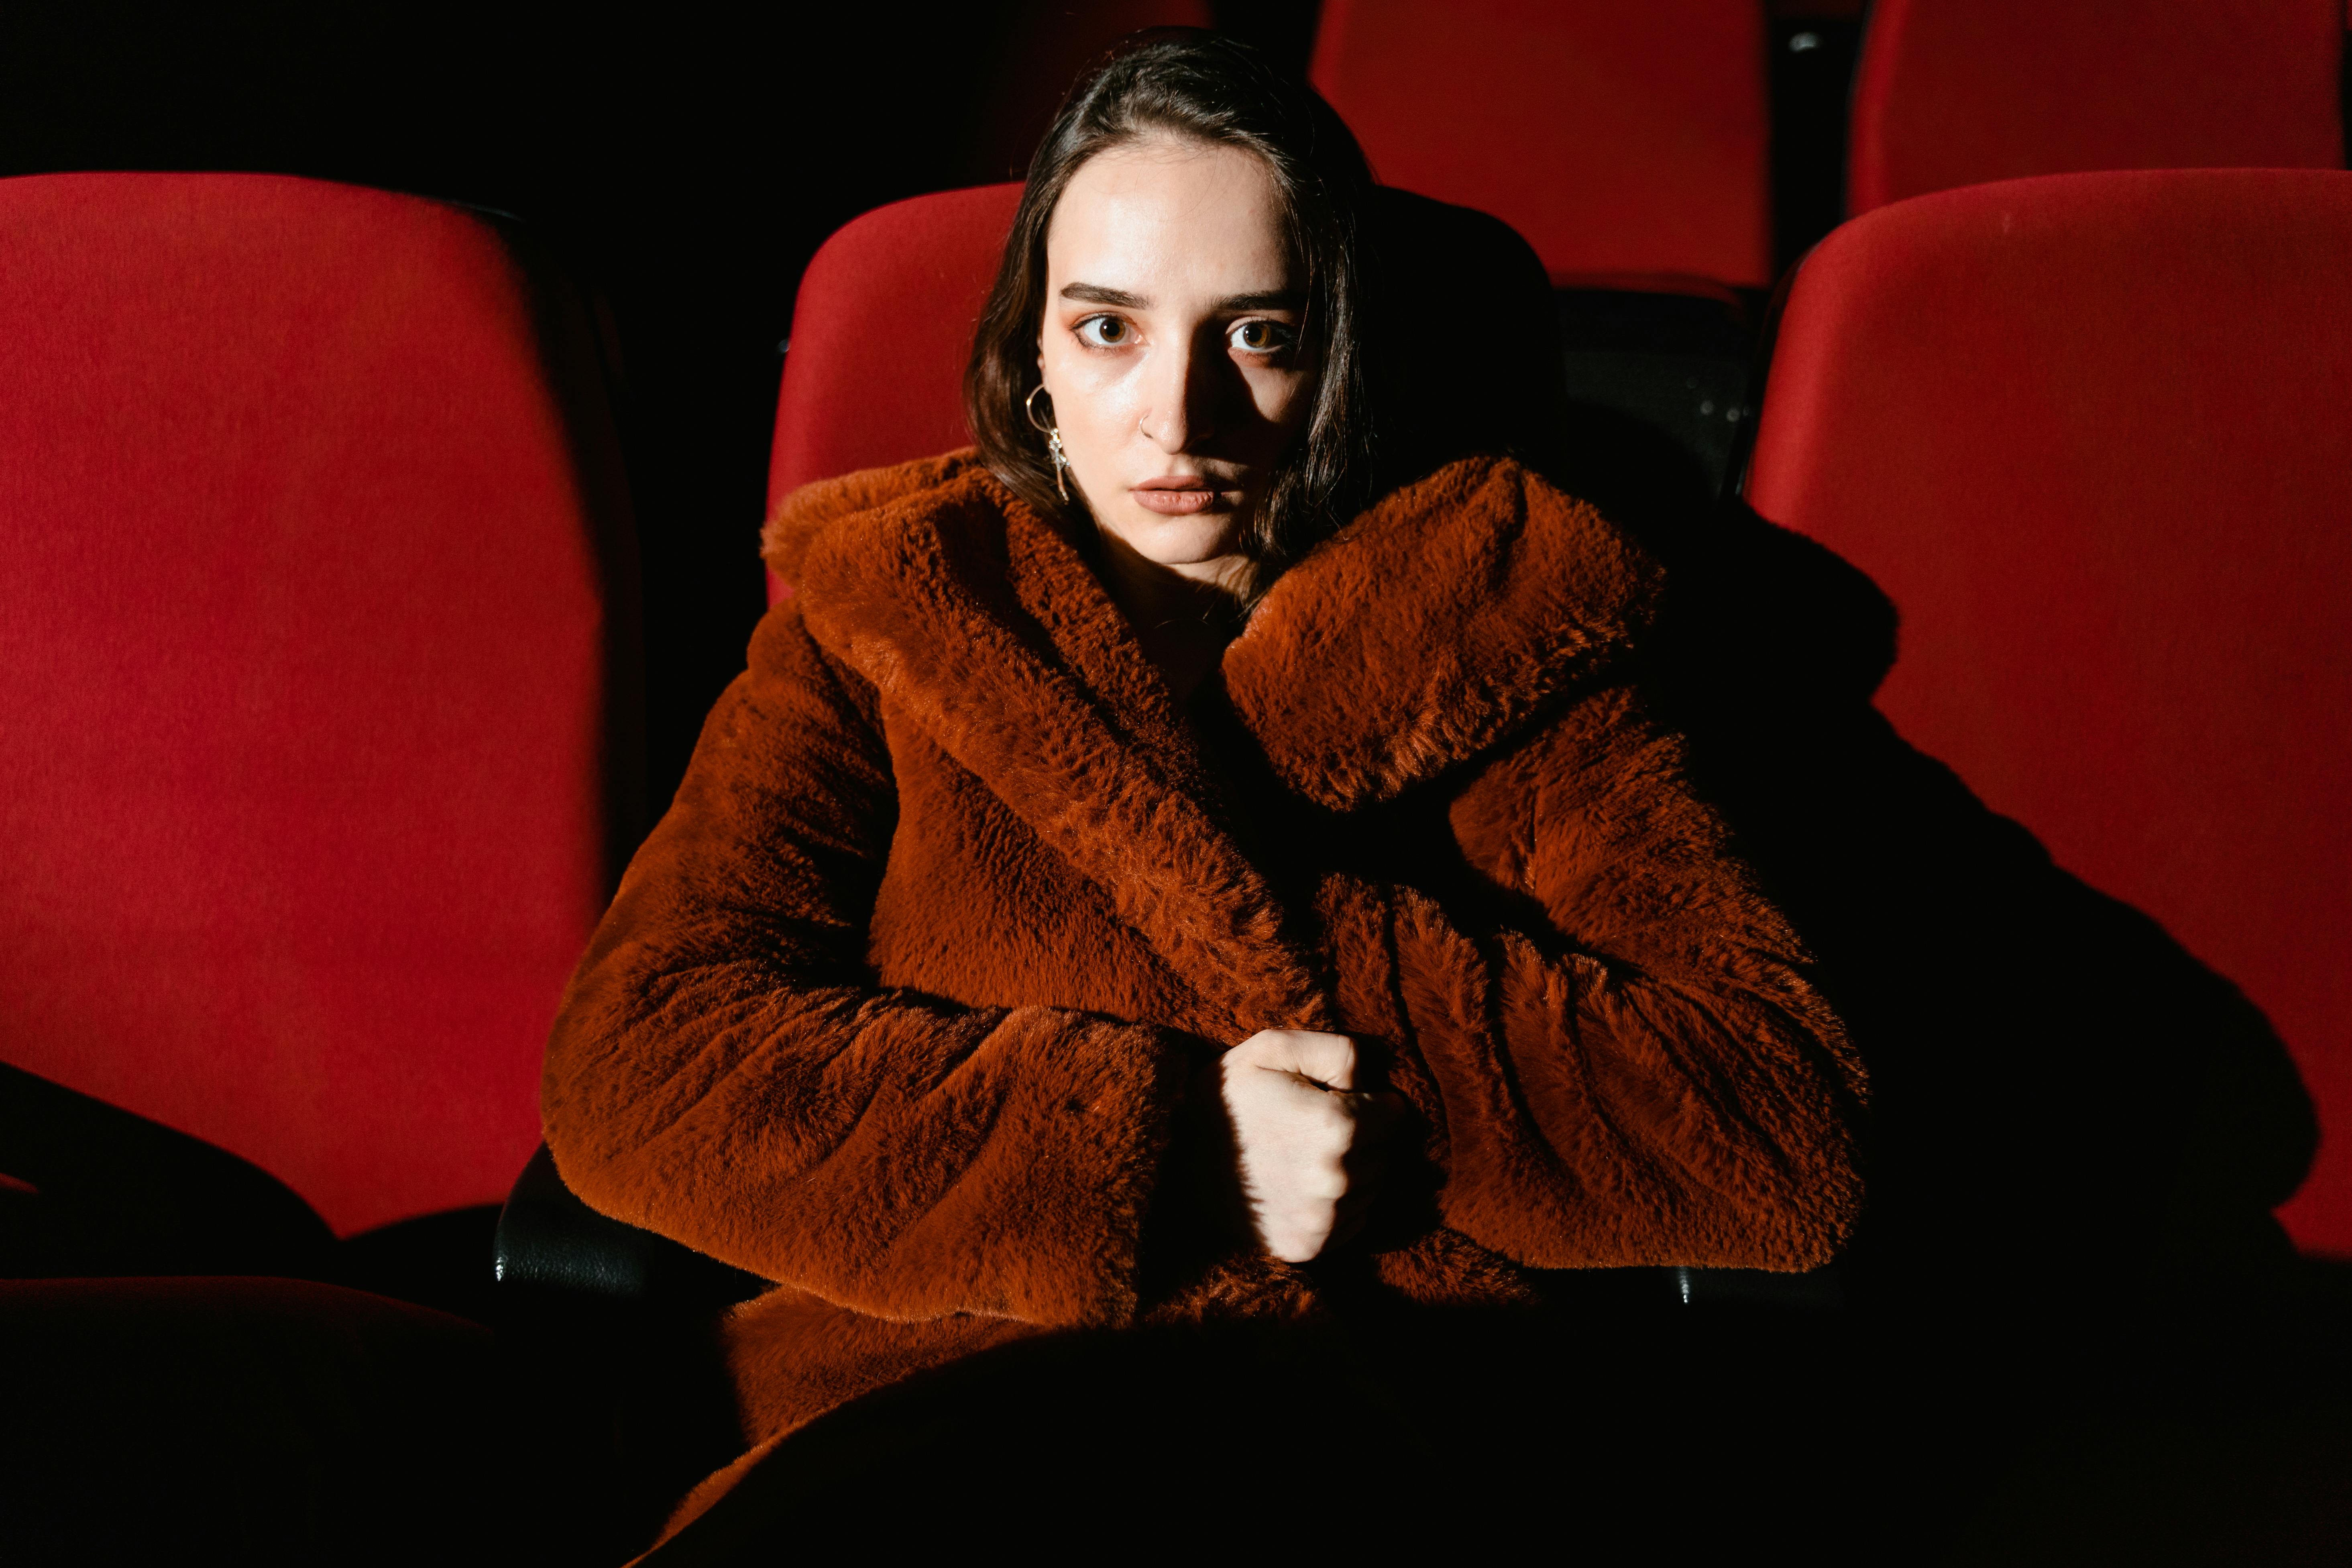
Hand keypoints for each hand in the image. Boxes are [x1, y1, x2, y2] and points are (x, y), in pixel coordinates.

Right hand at [1216, 1029, 1401, 1262]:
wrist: (1170, 1159)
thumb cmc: (1227, 1098)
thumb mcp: (1273, 1048)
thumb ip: (1338, 1050)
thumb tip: (1376, 1083)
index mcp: (1337, 1127)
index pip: (1394, 1114)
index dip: (1369, 1100)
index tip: (1335, 1098)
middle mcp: (1338, 1181)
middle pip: (1386, 1153)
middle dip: (1363, 1136)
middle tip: (1314, 1126)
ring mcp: (1323, 1221)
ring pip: (1373, 1188)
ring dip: (1352, 1171)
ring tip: (1304, 1155)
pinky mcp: (1308, 1248)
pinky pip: (1354, 1222)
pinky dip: (1338, 1205)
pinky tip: (1300, 1185)